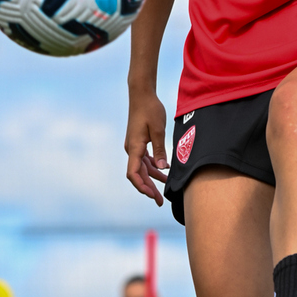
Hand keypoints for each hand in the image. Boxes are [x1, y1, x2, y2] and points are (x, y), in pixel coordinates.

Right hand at [125, 85, 168, 203]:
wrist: (142, 94)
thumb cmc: (150, 109)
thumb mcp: (158, 129)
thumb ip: (160, 149)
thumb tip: (162, 168)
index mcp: (134, 147)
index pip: (133, 173)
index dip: (142, 187)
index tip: (153, 195)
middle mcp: (132, 149)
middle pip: (138, 174)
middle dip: (149, 188)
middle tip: (160, 201)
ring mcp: (134, 146)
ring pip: (142, 168)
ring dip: (152, 179)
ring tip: (165, 189)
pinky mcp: (139, 143)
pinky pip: (144, 160)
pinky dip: (153, 167)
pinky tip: (164, 171)